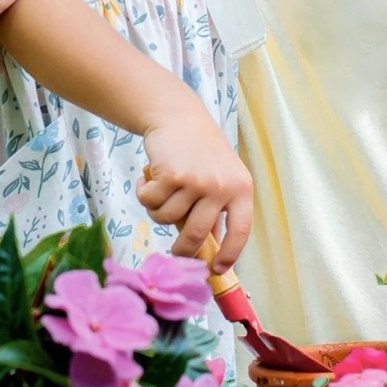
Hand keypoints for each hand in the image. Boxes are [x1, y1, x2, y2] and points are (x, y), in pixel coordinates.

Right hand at [136, 109, 252, 269]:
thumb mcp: (221, 178)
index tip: (216, 270)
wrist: (178, 117)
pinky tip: (149, 179)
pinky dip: (145, 194)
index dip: (229, 254)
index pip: (240, 231)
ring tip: (162, 191)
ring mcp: (196, 181)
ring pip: (167, 219)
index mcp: (241, 189)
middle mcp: (221, 186)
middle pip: (196, 235)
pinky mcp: (171, 175)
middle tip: (175, 252)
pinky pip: (151, 203)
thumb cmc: (200, 152)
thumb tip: (212, 249)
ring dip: (158, 211)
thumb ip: (218, 210)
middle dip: (182, 249)